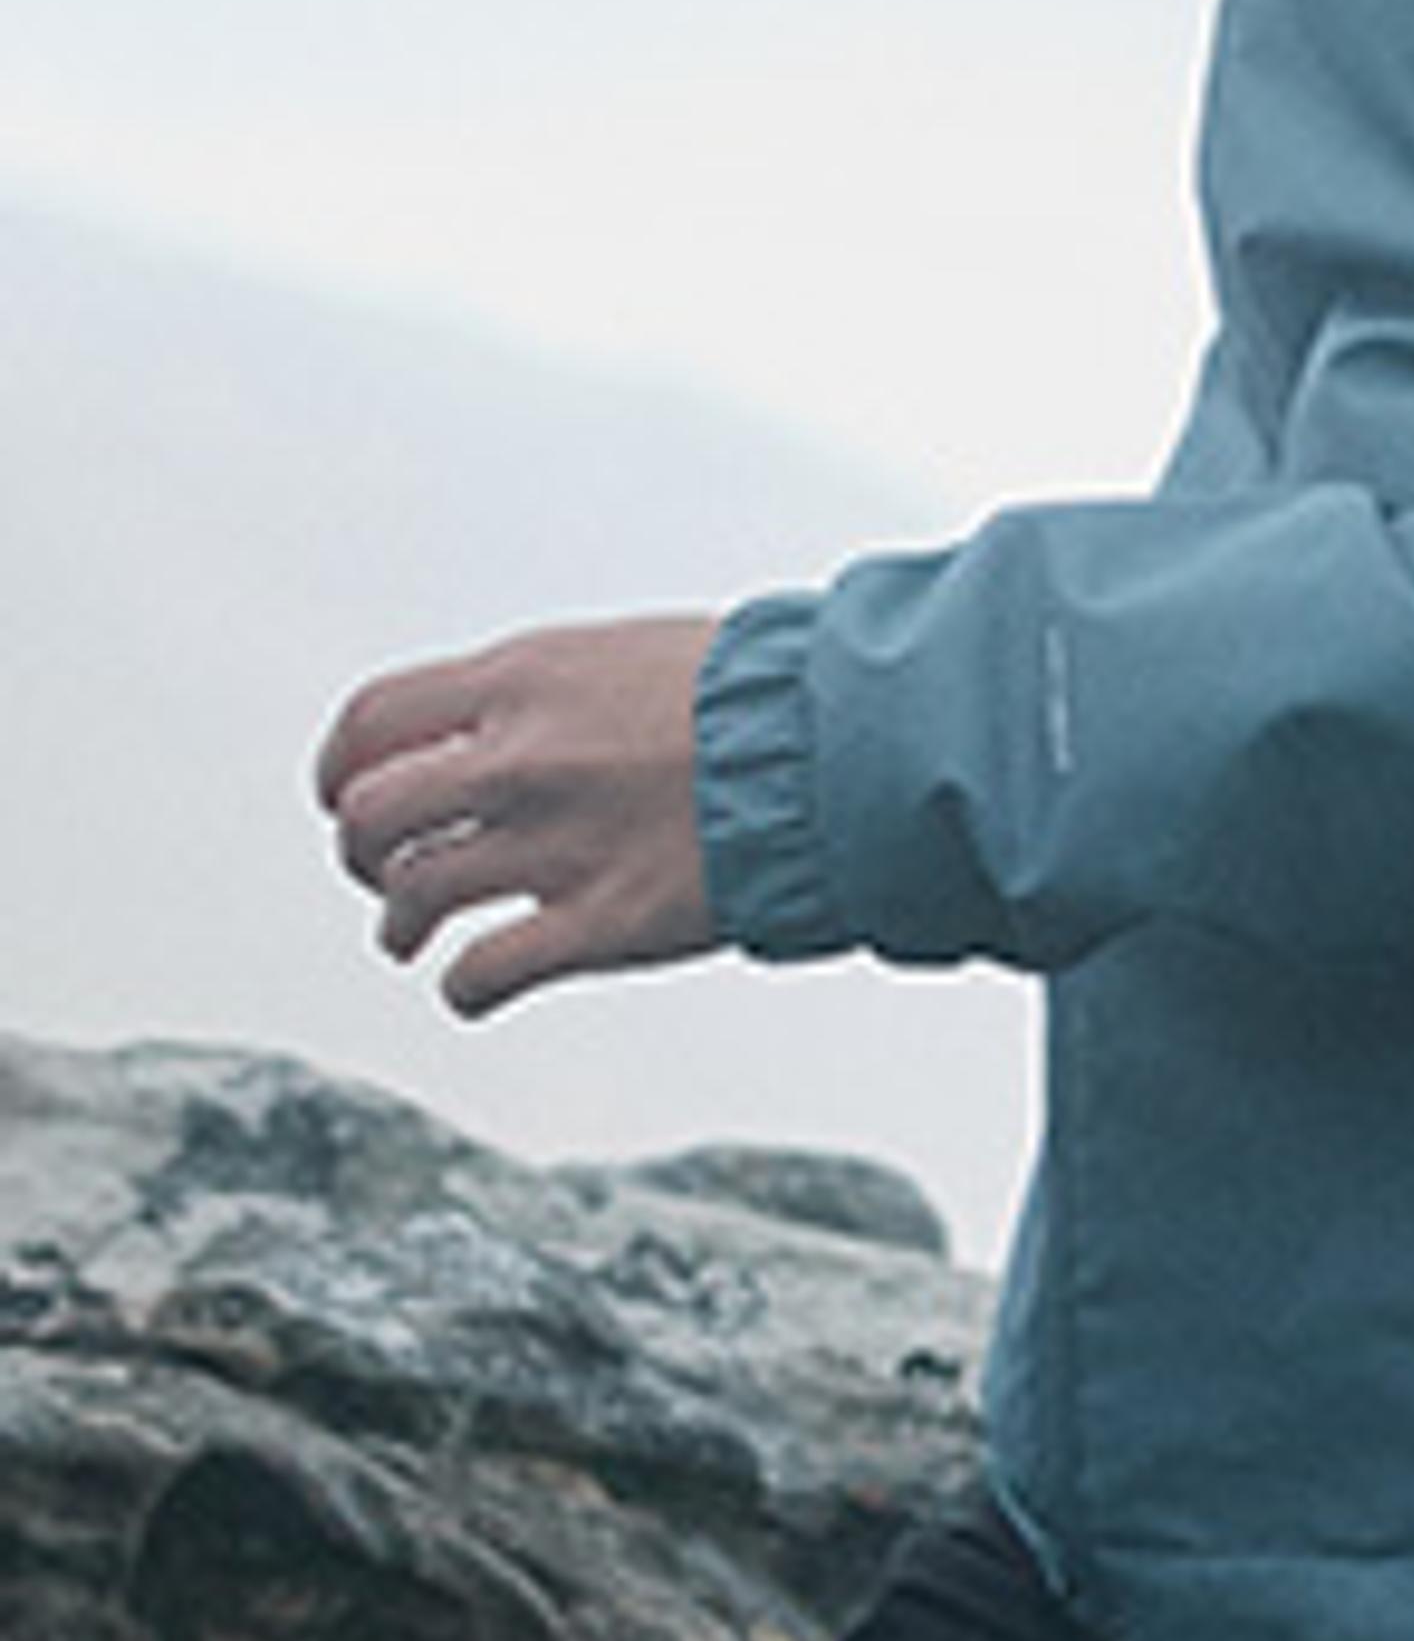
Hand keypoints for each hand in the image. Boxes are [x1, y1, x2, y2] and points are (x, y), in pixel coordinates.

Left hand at [314, 616, 726, 1020]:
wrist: (846, 742)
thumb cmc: (763, 690)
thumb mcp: (632, 652)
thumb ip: (547, 689)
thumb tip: (495, 720)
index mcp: (528, 679)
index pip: (372, 720)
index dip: (341, 767)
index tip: (348, 791)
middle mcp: (522, 759)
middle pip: (371, 817)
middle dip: (364, 851)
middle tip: (387, 866)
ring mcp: (555, 845)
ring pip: (412, 898)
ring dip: (400, 922)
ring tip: (413, 932)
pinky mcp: (599, 923)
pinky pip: (481, 975)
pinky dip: (463, 989)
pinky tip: (477, 983)